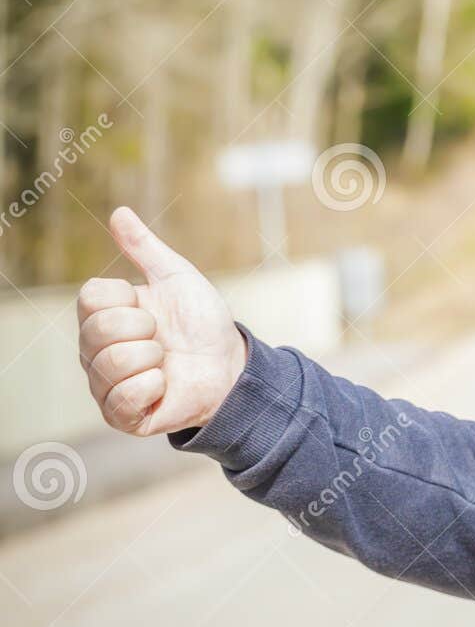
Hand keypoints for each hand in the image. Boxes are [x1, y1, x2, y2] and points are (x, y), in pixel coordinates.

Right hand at [76, 207, 246, 435]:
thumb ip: (146, 248)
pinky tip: (164, 385)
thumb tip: (119, 212)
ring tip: (166, 361)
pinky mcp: (120, 415)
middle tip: (164, 338)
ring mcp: (104, 383)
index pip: (91, 297)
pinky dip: (153, 387)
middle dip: (146, 329)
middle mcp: (94, 349)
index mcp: (101, 315)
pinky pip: (123, 397)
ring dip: (153, 358)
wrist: (231, 366)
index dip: (129, 299)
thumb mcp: (177, 278)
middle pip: (99, 329)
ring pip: (111, 363)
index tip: (151, 307)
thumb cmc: (202, 323)